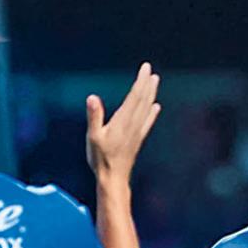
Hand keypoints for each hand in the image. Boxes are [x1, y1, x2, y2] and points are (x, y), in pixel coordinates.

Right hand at [87, 64, 160, 189]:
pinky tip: (156, 107)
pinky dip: (151, 113)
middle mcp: (133, 125)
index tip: (145, 68)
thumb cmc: (101, 159)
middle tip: (150, 70)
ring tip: (155, 81)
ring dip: (150, 94)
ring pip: (146, 109)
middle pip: (143, 100)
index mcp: (123, 121)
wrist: (113, 180)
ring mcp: (136, 133)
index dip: (141, 81)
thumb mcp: (93, 137)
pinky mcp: (137, 140)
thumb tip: (92, 98)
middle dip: (147, 84)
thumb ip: (94, 116)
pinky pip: (147, 122)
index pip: (135, 96)